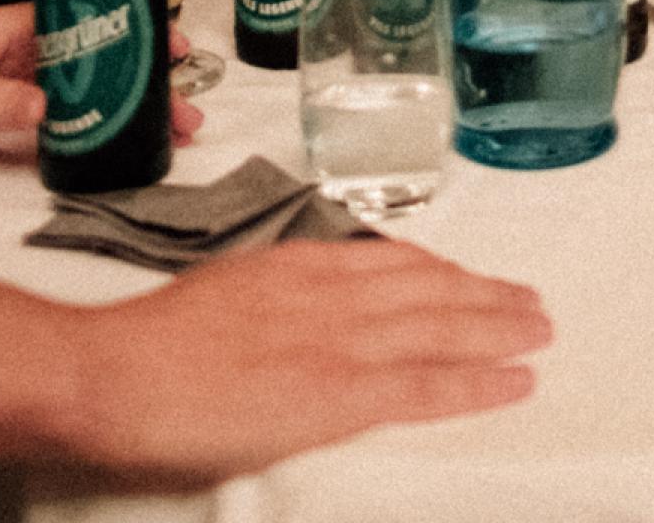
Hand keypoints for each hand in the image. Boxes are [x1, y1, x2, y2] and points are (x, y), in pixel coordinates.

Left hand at [0, 3, 202, 155]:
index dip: (131, 32)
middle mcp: (15, 52)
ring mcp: (7, 82)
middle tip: (184, 109)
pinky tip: (105, 149)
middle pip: (93, 62)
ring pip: (78, 93)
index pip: (84, 22)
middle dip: (140, 82)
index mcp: (8, 27)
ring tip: (162, 135)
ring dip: (117, 111)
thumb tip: (46, 108)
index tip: (174, 46)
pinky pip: (50, 122)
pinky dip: (81, 132)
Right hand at [50, 239, 548, 488]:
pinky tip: (515, 381)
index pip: (390, 260)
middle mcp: (329, 293)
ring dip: (500, 328)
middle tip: (529, 300)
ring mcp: (339, 341)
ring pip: (444, 328)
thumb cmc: (148, 344)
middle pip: (431, 288)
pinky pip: (427, 385)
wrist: (113, 372)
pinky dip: (479, 382)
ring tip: (539, 332)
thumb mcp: (224, 294)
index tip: (470, 277)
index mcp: (297, 266)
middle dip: (486, 294)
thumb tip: (292, 320)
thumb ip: (273, 300)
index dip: (441, 271)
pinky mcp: (339, 392)